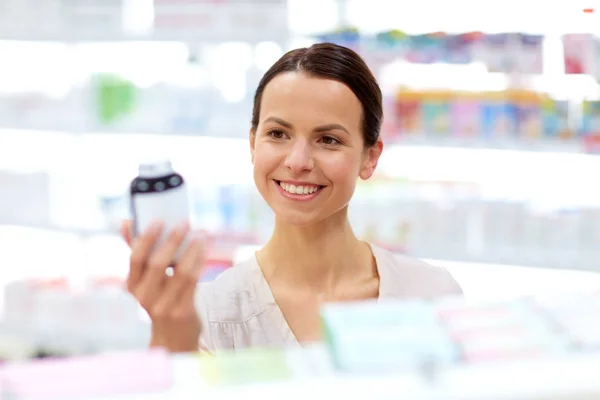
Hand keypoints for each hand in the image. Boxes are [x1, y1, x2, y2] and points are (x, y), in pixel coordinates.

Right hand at [122, 220, 204, 352]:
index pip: (135, 258)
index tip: (159, 220)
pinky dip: (199, 262)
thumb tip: (127, 221)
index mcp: (131, 285)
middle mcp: (143, 297)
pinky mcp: (181, 311)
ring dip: (192, 249)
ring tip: (201, 234)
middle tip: (185, 222)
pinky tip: (204, 249)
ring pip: (180, 271)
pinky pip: (193, 282)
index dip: (146, 238)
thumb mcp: (145, 280)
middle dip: (173, 240)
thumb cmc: (159, 298)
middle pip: (158, 263)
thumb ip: (138, 251)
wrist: (172, 337)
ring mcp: (162, 306)